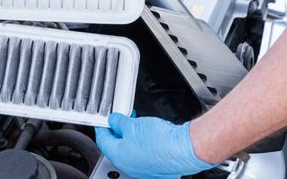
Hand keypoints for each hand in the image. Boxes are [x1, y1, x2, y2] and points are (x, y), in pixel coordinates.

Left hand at [95, 113, 214, 178]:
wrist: (184, 149)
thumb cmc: (160, 141)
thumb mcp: (132, 124)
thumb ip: (119, 122)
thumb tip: (113, 121)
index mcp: (118, 156)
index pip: (102, 140)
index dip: (102, 127)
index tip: (104, 120)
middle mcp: (129, 166)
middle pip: (116, 146)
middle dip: (117, 130)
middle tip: (121, 118)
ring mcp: (142, 168)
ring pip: (130, 149)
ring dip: (130, 135)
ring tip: (137, 122)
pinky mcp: (155, 167)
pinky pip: (142, 153)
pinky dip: (141, 142)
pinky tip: (147, 133)